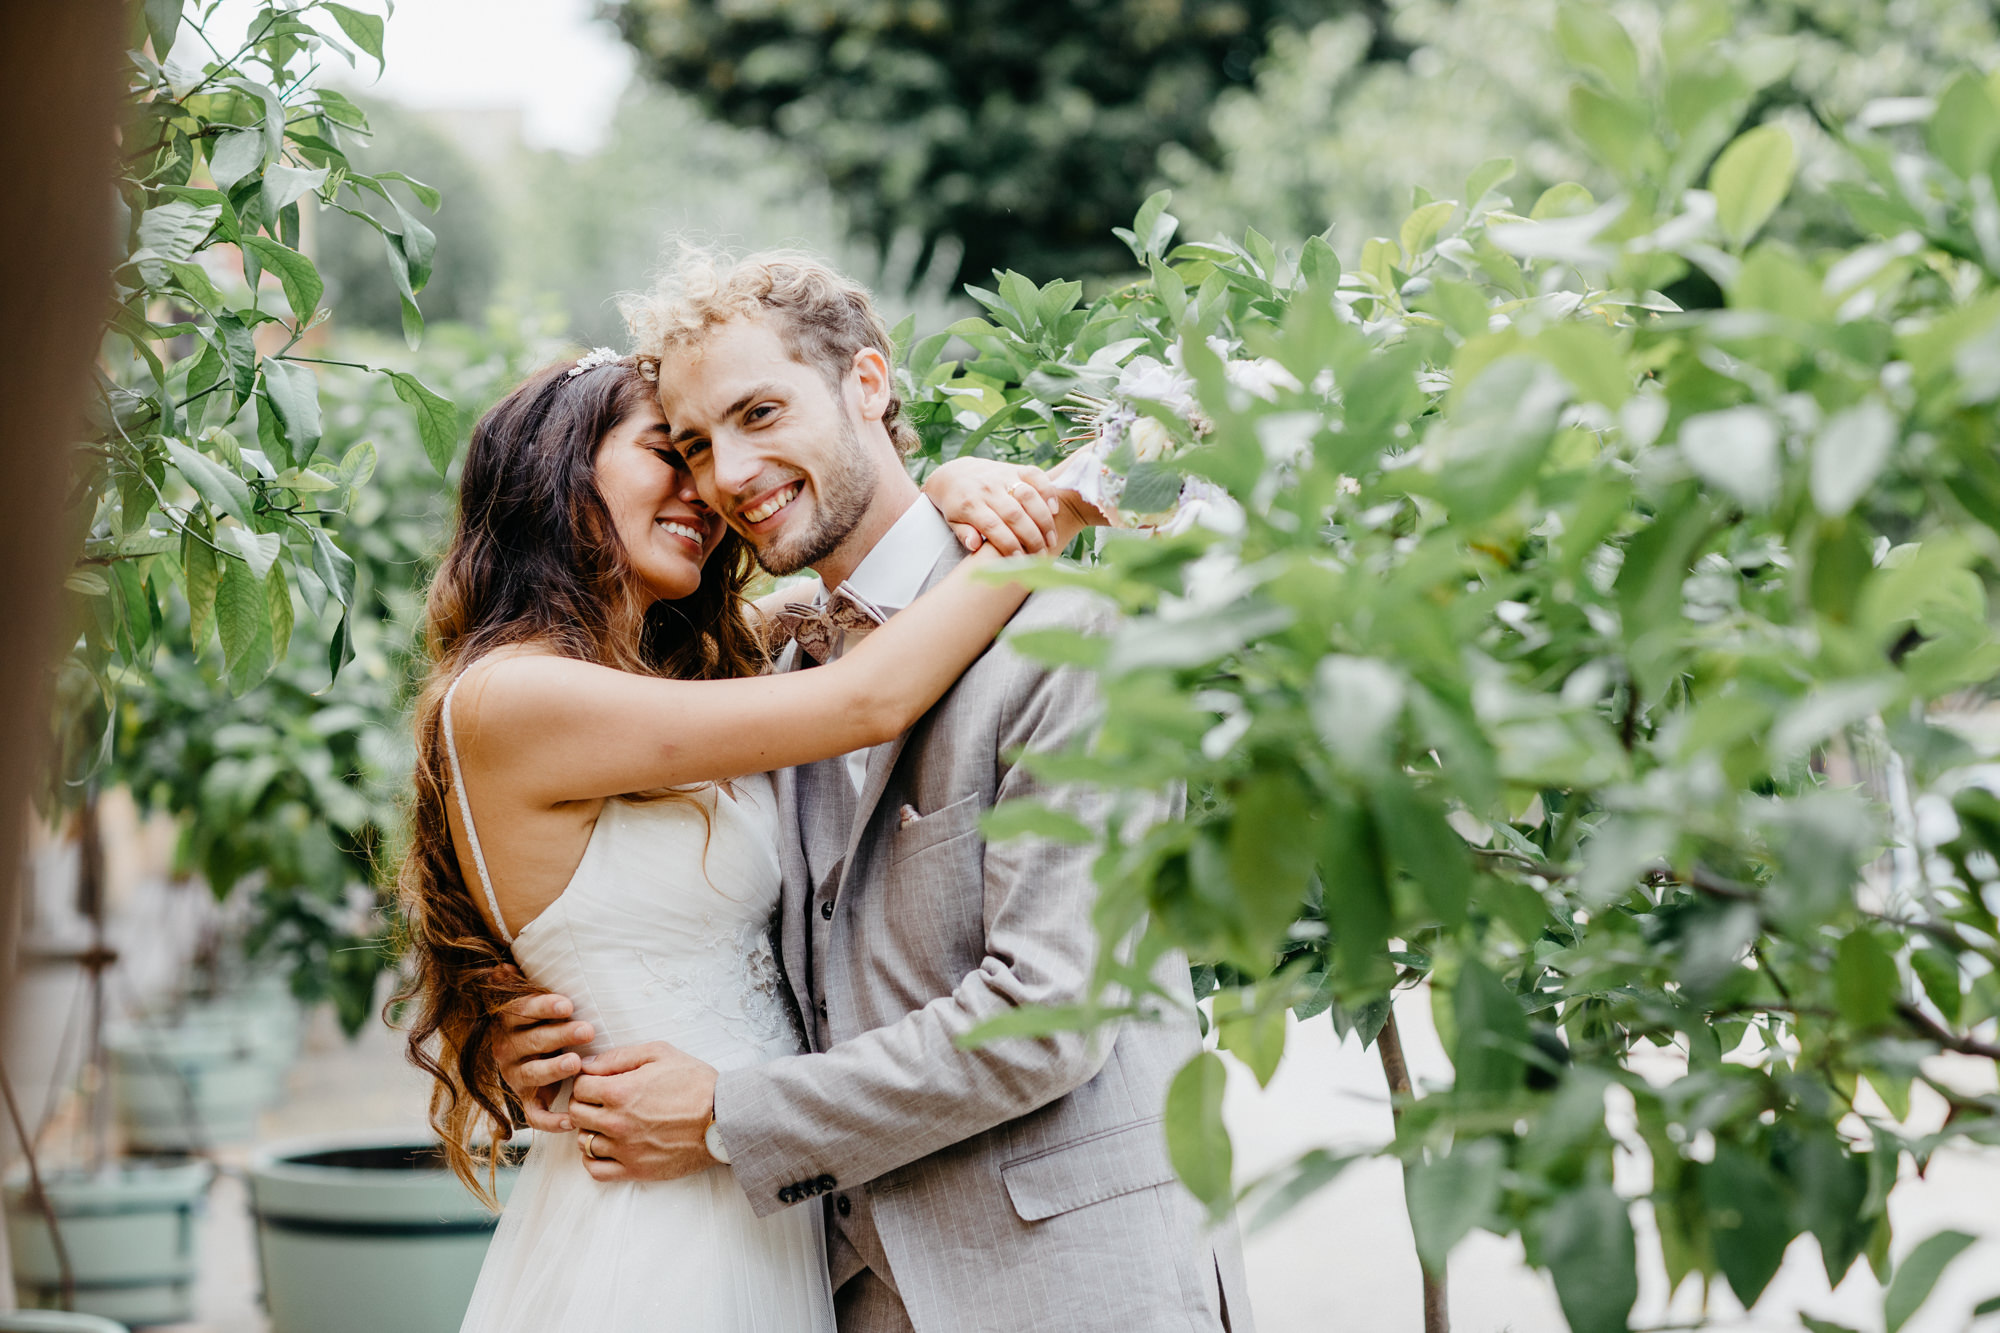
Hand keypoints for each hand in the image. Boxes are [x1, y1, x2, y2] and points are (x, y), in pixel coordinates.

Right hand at [493, 977, 593, 1133]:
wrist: (529, 1055)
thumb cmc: (539, 1021)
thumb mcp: (530, 1001)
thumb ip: (516, 985)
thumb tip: (501, 967)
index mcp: (508, 1022)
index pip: (522, 1012)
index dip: (543, 1008)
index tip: (567, 1004)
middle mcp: (507, 1050)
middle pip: (533, 1042)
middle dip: (561, 1035)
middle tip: (588, 1030)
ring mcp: (516, 1076)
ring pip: (533, 1074)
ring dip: (554, 1070)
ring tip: (576, 1064)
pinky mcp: (526, 1100)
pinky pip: (535, 1114)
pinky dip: (551, 1120)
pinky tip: (570, 1119)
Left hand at [566, 1042, 719, 1182]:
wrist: (724, 1118)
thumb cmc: (695, 1083)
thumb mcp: (660, 1053)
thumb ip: (620, 1057)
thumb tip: (588, 1065)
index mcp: (620, 1091)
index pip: (579, 1087)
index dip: (587, 1081)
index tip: (598, 1082)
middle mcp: (616, 1122)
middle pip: (576, 1114)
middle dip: (585, 1103)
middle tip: (600, 1101)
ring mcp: (624, 1149)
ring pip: (583, 1142)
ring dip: (590, 1130)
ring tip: (606, 1123)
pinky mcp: (635, 1169)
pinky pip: (595, 1170)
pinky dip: (593, 1159)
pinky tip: (605, 1147)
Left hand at [923, 457, 1060, 554]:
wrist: (955, 473)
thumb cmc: (956, 504)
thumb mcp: (952, 520)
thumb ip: (963, 533)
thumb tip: (974, 546)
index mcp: (970, 504)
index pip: (993, 527)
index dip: (1009, 545)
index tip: (1021, 561)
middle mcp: (988, 489)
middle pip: (1014, 515)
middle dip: (1031, 538)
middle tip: (1041, 554)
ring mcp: (1003, 476)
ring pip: (1028, 497)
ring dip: (1043, 519)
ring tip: (1051, 539)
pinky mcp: (1015, 468)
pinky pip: (1036, 476)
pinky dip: (1048, 491)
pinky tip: (1055, 510)